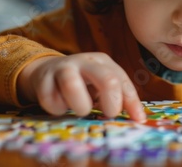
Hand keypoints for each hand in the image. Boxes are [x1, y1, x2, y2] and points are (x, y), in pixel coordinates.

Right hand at [17, 53, 144, 120]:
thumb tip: (138, 119)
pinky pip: (50, 98)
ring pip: (72, 84)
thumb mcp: (101, 86)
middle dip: (111, 102)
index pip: (123, 81)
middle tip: (108, 114)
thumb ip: (118, 98)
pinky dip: (57, 108)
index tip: (137, 120)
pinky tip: (60, 107)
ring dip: (80, 105)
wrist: (46, 71)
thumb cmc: (82, 83)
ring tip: (81, 110)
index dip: (132, 102)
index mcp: (104, 62)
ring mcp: (63, 67)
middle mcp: (86, 62)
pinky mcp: (43, 78)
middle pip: (107, 79)